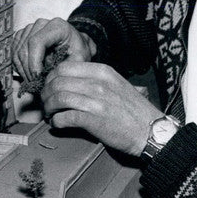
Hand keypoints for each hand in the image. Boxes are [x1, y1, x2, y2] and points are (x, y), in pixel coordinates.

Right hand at [13, 18, 95, 82]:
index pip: (37, 42)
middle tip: (36, 84)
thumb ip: (66, 68)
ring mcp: (29, 29)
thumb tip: (48, 79)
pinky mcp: (21, 36)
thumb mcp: (79, 60)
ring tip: (34, 81)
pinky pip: (13, 53)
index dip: (34, 62)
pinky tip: (29, 74)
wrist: (75, 45)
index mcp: (57, 26)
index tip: (37, 78)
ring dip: (23, 70)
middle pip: (25, 48)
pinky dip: (19, 67)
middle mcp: (40, 24)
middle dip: (28, 70)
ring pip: (17, 52)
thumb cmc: (78, 51)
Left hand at [40, 60, 162, 156]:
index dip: (51, 77)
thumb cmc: (133, 110)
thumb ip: (95, 79)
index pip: (64, 67)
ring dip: (48, 108)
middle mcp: (98, 83)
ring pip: (58, 98)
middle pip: (57, 82)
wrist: (151, 131)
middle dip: (46, 93)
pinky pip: (64, 117)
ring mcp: (96, 101)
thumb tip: (70, 80)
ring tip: (50, 114)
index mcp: (102, 72)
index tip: (49, 87)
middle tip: (45, 103)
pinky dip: (56, 122)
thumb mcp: (117, 84)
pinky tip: (57, 124)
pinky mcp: (93, 120)